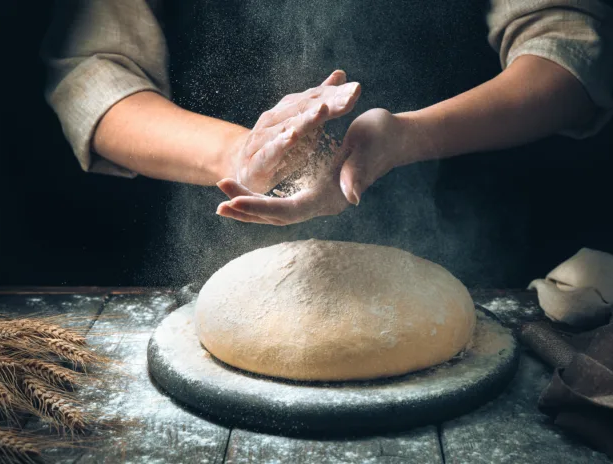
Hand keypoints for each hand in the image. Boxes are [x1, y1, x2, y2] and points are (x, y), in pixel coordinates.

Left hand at [215, 108, 409, 225]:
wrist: (394, 138)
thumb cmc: (381, 137)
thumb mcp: (366, 146)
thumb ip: (358, 172)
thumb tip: (352, 199)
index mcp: (330, 196)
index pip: (288, 209)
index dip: (259, 207)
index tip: (232, 200)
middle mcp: (322, 203)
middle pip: (277, 216)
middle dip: (247, 208)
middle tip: (218, 199)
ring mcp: (318, 198)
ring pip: (277, 212)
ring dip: (250, 207)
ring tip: (221, 200)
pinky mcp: (315, 190)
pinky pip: (283, 202)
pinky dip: (261, 200)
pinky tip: (243, 194)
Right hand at [236, 70, 360, 193]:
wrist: (243, 169)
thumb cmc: (278, 145)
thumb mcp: (303, 123)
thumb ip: (321, 101)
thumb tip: (340, 74)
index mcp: (289, 110)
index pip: (315, 98)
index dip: (336, 94)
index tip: (357, 89)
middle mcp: (276, 119)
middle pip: (305, 108)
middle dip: (328, 102)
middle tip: (349, 96)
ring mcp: (264, 138)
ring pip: (289, 126)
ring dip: (306, 118)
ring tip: (324, 110)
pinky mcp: (257, 160)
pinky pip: (270, 151)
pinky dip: (281, 143)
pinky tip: (292, 137)